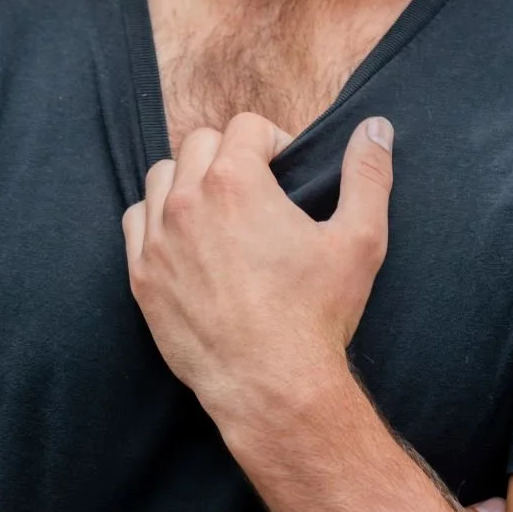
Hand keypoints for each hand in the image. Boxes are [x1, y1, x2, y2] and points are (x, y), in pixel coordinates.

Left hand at [122, 113, 394, 425]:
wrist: (271, 386)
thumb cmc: (316, 314)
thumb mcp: (359, 240)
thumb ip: (367, 175)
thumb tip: (376, 127)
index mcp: (236, 181)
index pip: (246, 126)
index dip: (274, 141)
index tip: (287, 171)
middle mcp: (187, 201)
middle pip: (199, 143)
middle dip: (231, 155)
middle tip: (258, 191)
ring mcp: (158, 239)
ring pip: (162, 177)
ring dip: (189, 181)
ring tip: (220, 212)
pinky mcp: (142, 276)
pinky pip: (136, 221)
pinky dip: (157, 219)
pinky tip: (188, 241)